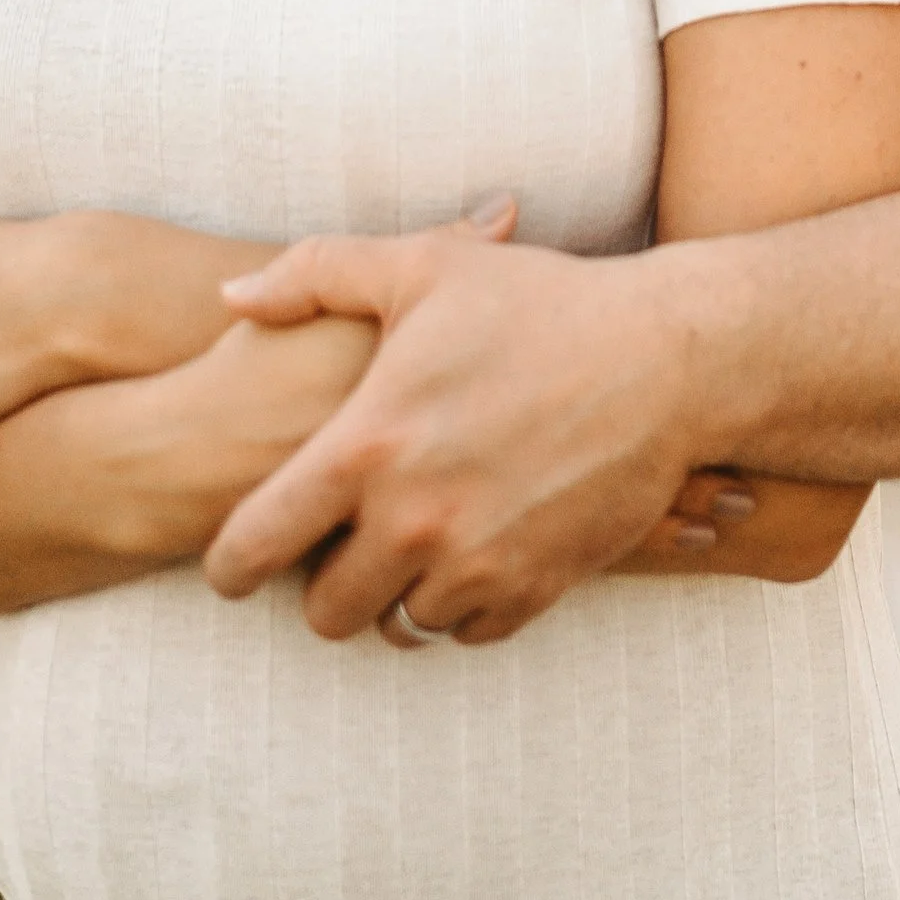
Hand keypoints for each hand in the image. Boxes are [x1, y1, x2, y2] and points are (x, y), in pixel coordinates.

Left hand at [204, 229, 712, 644]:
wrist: (668, 357)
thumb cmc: (541, 303)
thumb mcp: (424, 268)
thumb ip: (313, 275)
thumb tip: (230, 295)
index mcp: (367, 446)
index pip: (254, 546)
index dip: (230, 564)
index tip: (235, 562)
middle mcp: (414, 520)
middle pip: (322, 612)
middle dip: (322, 584)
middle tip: (345, 544)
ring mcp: (477, 562)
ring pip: (399, 625)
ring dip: (401, 591)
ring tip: (421, 536)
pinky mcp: (536, 587)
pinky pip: (469, 631)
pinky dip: (463, 601)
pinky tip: (477, 545)